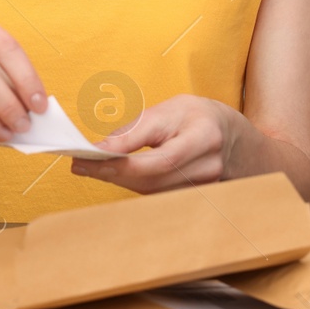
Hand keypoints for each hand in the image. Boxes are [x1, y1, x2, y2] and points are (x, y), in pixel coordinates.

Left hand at [69, 94, 242, 193]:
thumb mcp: (167, 110)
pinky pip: (156, 194)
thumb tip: (99, 149)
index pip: (157, 160)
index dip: (120, 162)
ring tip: (89, 168)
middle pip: (151, 180)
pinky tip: (113, 174)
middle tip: (79, 165)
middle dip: (111, 173)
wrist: (230, 135)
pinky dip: (132, 185)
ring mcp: (204, 187)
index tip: (87, 158)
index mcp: (204, 138)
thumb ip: (135, 130)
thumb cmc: (195, 117)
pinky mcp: (194, 198)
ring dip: (117, 180)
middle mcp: (208, 167)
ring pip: (151, 191)